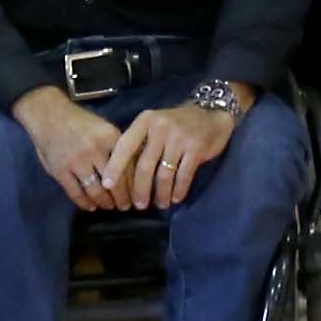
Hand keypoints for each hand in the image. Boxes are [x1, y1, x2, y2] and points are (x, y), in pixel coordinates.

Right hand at [18, 90, 127, 205]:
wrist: (48, 114)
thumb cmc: (79, 122)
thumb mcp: (104, 128)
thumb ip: (117, 148)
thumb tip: (133, 171)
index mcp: (111, 138)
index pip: (128, 168)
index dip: (134, 185)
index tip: (137, 195)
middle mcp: (95, 150)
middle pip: (114, 183)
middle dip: (121, 199)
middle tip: (124, 207)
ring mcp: (77, 162)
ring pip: (96, 191)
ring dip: (104, 202)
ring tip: (108, 206)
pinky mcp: (60, 171)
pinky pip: (76, 193)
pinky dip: (85, 203)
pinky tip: (91, 206)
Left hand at [103, 101, 239, 210]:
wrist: (213, 114)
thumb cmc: (178, 123)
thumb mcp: (156, 125)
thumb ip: (141, 142)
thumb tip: (122, 174)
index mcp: (145, 121)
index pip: (125, 145)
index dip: (115, 167)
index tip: (108, 185)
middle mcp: (160, 127)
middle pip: (145, 166)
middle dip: (140, 189)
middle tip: (138, 205)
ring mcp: (179, 137)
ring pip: (164, 174)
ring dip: (161, 194)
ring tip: (160, 204)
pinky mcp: (196, 148)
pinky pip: (183, 176)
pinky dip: (178, 190)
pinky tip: (175, 198)